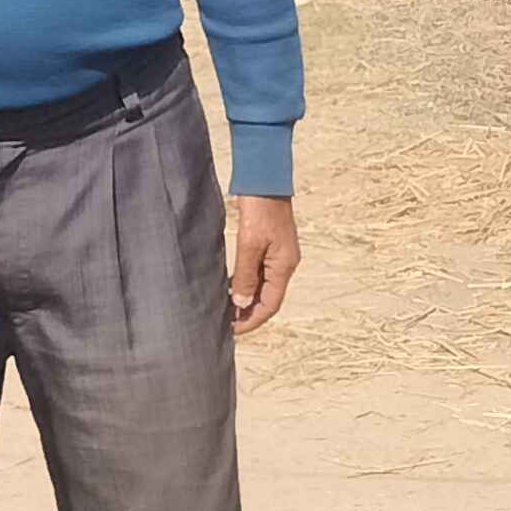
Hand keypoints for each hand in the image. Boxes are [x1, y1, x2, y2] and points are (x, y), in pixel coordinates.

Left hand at [230, 195, 301, 333]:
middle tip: (225, 324)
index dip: (252, 320)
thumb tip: (241, 304)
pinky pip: (260, 272)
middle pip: (268, 298)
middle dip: (248, 313)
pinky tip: (230, 286)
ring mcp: (279, 255)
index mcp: (284, 266)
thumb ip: (245, 276)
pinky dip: (246, 283)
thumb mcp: (249, 244)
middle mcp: (285, 263)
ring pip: (263, 286)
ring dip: (246, 299)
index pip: (271, 305)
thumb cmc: (259, 209)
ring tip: (225, 309)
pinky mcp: (270, 245)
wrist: (265, 178)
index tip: (233, 331)